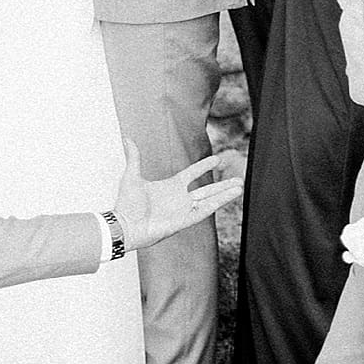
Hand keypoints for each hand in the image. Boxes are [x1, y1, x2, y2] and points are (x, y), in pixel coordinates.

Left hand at [112, 140, 243, 250]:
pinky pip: (202, 212)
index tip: (217, 159)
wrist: (124, 224)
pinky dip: (214, 205)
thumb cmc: (127, 204)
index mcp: (170, 187)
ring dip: (224, 195)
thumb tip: (127, 138)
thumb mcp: (132, 176)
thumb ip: (134, 157)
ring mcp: (182, 211)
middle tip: (239, 180)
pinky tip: (226, 198)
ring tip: (239, 188)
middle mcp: (179, 199)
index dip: (204, 166)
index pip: (192, 174)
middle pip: (207, 190)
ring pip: (209, 201)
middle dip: (223, 186)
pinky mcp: (182, 222)